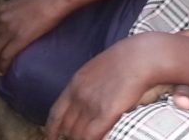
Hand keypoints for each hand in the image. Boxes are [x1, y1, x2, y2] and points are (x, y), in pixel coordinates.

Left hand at [0, 0, 71, 73]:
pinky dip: (2, 65)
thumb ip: (13, 14)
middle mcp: (1, 20)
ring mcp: (8, 30)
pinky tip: (3, 70)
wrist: (53, 0)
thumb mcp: (21, 3)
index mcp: (1, 10)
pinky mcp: (18, 40)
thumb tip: (16, 23)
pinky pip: (5, 56)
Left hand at [45, 34, 159, 139]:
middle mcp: (79, 96)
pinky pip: (90, 135)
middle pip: (65, 126)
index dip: (51, 128)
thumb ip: (86, 86)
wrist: (138, 57)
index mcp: (74, 85)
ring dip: (80, 139)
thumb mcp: (95, 70)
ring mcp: (91, 104)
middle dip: (67, 137)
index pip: (56, 113)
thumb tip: (87, 100)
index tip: (50, 137)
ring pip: (77, 134)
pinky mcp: (106, 112)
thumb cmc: (123, 61)